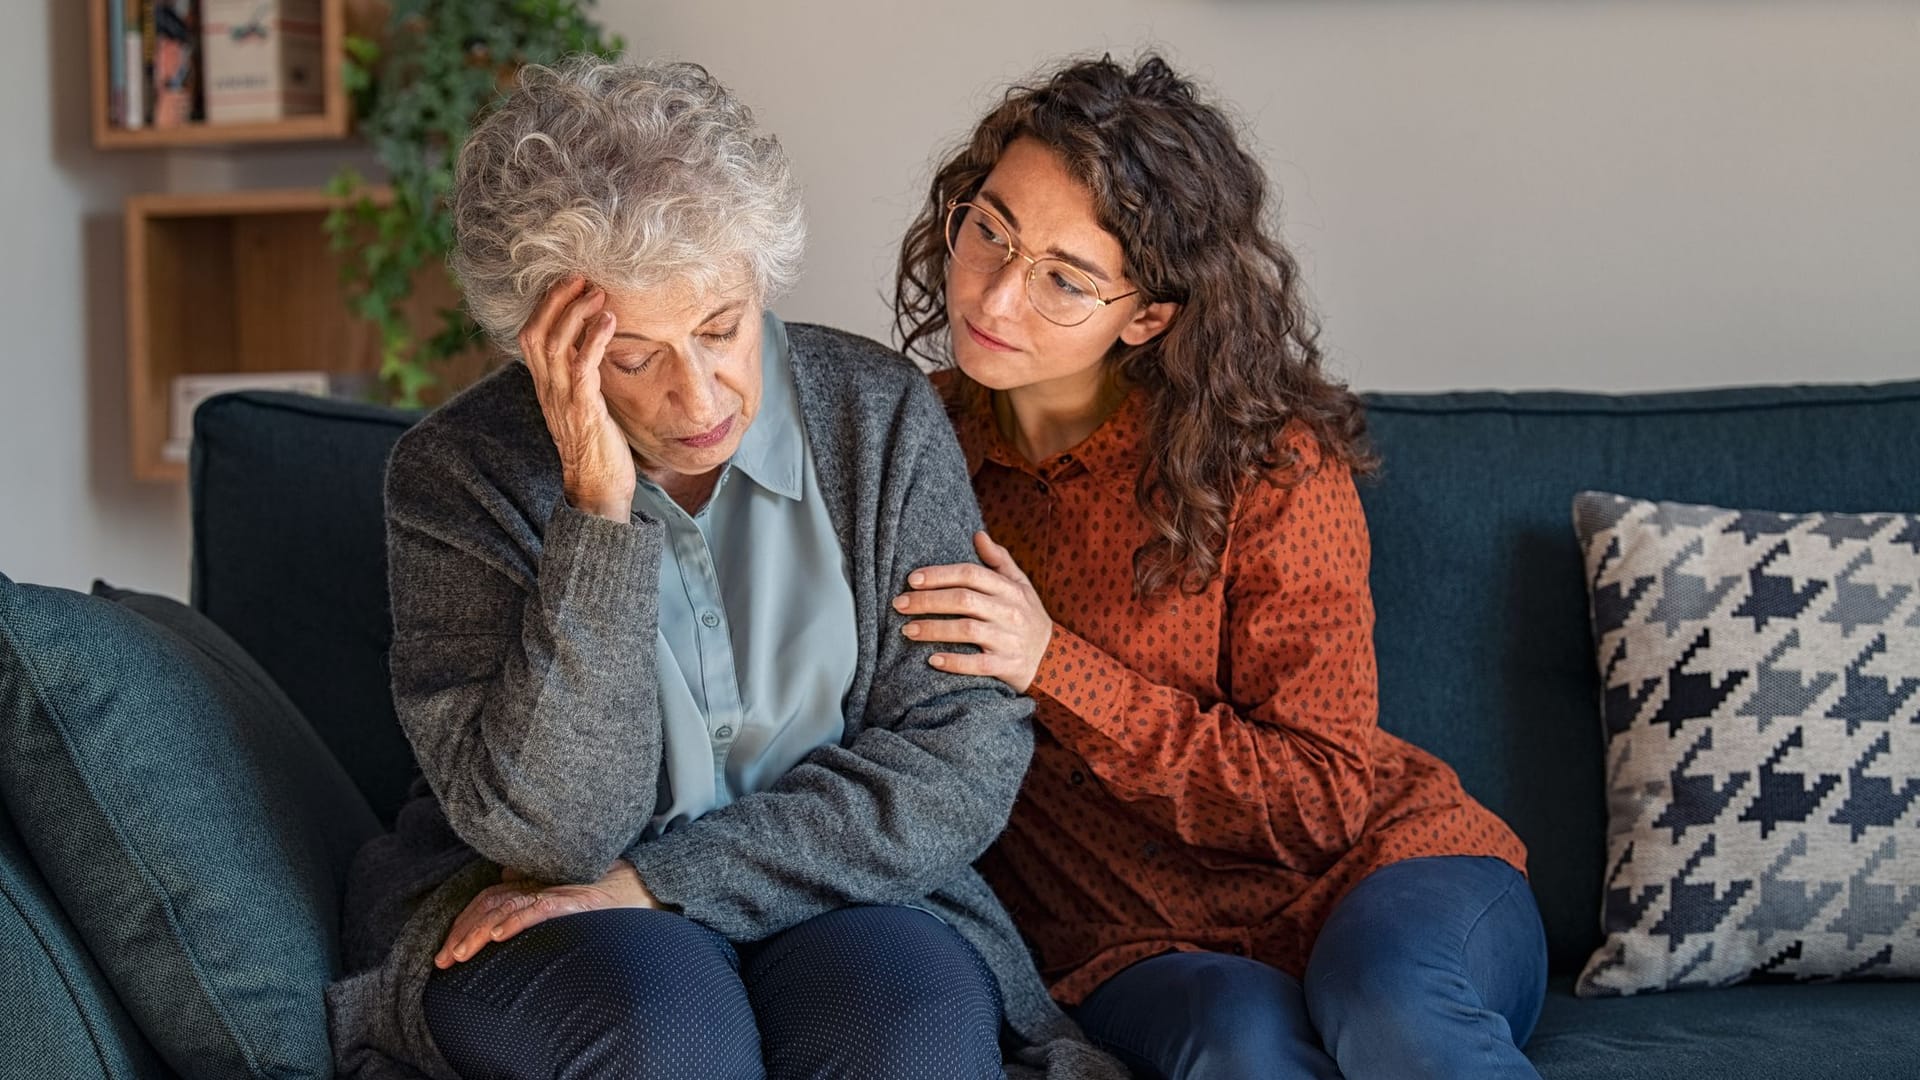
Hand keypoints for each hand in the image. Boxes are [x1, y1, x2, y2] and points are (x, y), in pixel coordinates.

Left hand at [434, 858, 659, 968]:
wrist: (643, 887)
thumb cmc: (606, 895)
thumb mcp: (563, 894)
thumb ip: (535, 892)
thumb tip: (505, 881)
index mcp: (534, 884)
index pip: (488, 899)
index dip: (464, 922)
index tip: (447, 950)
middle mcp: (540, 884)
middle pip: (489, 903)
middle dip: (462, 932)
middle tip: (443, 960)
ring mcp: (556, 891)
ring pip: (507, 908)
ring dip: (479, 932)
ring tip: (461, 954)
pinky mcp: (574, 901)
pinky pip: (539, 909)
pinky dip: (516, 921)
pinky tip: (499, 936)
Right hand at [520, 276, 633, 520]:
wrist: (599, 488)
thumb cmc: (597, 445)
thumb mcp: (584, 403)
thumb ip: (581, 377)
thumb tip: (594, 348)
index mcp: (545, 386)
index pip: (531, 336)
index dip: (544, 306)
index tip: (567, 283)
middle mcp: (548, 389)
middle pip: (536, 332)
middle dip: (555, 300)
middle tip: (580, 277)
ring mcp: (563, 400)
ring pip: (555, 345)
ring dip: (576, 313)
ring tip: (598, 293)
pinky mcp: (583, 410)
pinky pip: (582, 368)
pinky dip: (594, 340)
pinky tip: (609, 321)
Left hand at [893, 531, 1052, 692]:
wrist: (1055, 660)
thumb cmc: (1028, 617)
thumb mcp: (1020, 585)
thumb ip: (999, 560)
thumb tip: (978, 534)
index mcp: (1010, 589)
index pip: (971, 574)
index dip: (939, 575)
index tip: (912, 579)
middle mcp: (1010, 611)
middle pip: (964, 600)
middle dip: (927, 601)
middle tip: (899, 604)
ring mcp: (1009, 640)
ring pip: (967, 630)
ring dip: (934, 629)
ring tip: (907, 630)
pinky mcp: (1008, 666)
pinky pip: (977, 665)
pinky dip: (954, 662)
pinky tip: (932, 660)